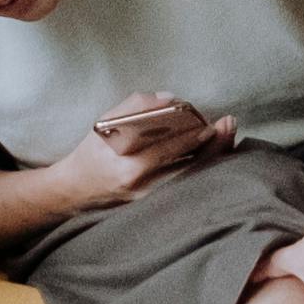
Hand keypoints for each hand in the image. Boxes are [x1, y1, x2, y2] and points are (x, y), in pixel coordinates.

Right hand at [44, 100, 234, 213]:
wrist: (75, 190)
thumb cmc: (92, 152)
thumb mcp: (106, 123)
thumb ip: (136, 107)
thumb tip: (170, 99)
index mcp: (127, 166)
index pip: (167, 150)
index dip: (192, 136)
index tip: (211, 124)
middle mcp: (142, 187)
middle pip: (188, 169)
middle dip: (213, 147)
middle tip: (228, 126)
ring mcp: (150, 199)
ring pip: (190, 178)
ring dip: (211, 157)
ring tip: (226, 135)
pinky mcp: (155, 204)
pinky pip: (183, 184)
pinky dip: (199, 168)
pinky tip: (211, 153)